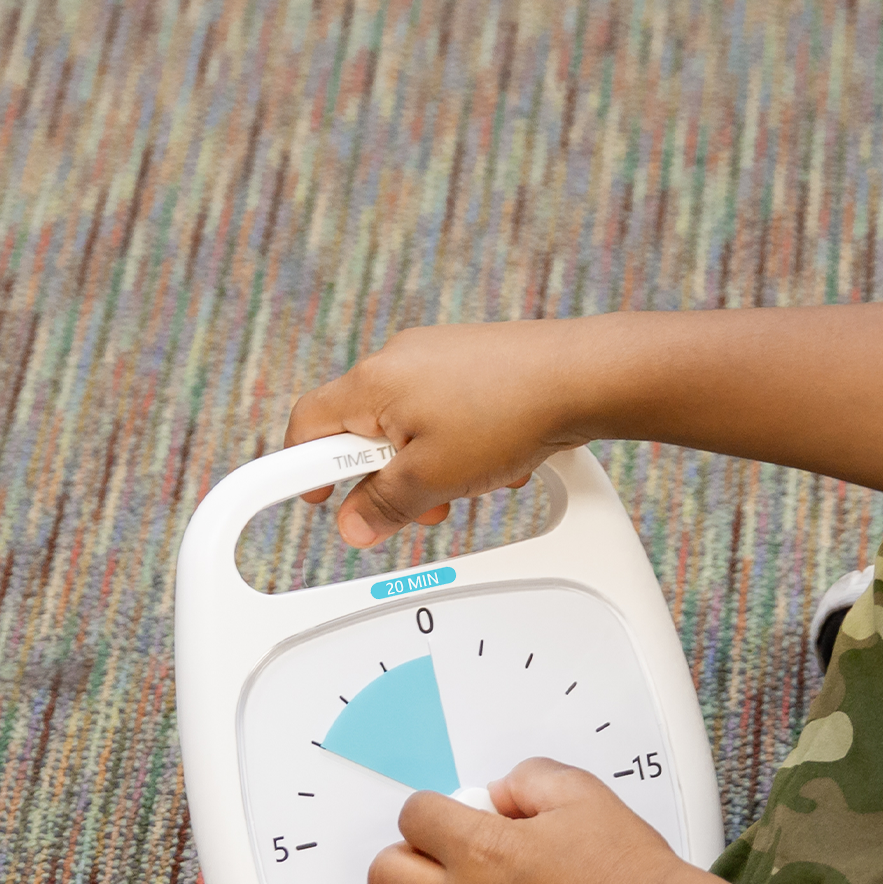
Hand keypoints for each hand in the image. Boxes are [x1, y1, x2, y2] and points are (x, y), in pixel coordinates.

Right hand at [285, 321, 596, 545]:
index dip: (301, 468)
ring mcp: (440, 358)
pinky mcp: (477, 365)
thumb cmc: (507, 413)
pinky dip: (466, 446)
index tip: (311, 498)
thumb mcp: (433, 477)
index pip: (308, 424)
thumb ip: (386, 504)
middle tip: (418, 505)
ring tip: (469, 486)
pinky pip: (452, 415)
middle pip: (365, 430)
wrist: (581, 377)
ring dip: (432, 467)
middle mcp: (400, 360)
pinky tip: (499, 463)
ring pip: (414, 427)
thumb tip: (354, 524)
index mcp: (373, 382)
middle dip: (389, 477)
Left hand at [367, 759, 683, 883]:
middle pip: (385, 878)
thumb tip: (502, 794)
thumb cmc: (629, 873)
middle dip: (408, 854)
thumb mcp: (581, 793)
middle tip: (442, 851)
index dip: (435, 806)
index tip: (456, 811)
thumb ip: (528, 780)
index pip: (413, 817)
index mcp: (479, 852)